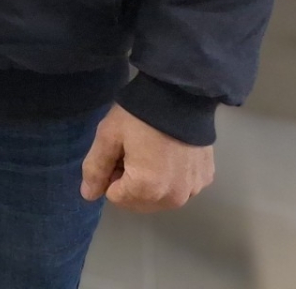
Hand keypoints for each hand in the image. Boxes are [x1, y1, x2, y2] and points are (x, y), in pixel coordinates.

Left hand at [79, 104, 213, 212]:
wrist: (181, 93)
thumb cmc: (139, 116)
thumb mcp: (108, 136)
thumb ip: (95, 169)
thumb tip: (88, 195)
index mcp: (147, 190)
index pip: (115, 197)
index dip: (112, 173)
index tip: (119, 152)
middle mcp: (174, 198)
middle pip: (139, 202)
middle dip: (131, 182)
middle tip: (134, 150)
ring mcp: (193, 189)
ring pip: (160, 197)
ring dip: (152, 183)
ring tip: (152, 150)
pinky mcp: (206, 178)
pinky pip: (181, 187)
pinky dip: (172, 176)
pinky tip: (172, 152)